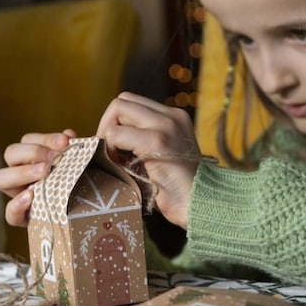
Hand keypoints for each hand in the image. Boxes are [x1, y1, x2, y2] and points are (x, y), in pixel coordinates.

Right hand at [0, 130, 75, 226]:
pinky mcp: (21, 218)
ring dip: (22, 173)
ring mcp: (17, 195)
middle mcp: (20, 174)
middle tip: (54, 158)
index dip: (45, 139)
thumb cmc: (78, 185)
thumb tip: (68, 135)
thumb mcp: (77, 165)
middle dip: (32, 152)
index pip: (28, 140)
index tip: (65, 141)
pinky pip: (10, 213)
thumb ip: (71, 151)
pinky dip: (17, 205)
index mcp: (31, 158)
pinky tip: (31, 197)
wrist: (81, 216)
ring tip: (44, 173)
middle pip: (11, 153)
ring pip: (2, 179)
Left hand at [96, 92, 199, 227]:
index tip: (115, 145)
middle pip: (122, 101)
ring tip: (115, 158)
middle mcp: (171, 116)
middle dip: (107, 124)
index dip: (116, 121)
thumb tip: (110, 137)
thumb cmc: (176, 189)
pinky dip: (111, 148)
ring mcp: (165, 126)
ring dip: (108, 134)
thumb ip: (143, 140)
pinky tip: (121, 165)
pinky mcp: (157, 141)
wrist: (198, 204)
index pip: (133, 102)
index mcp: (174, 117)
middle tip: (109, 150)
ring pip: (118, 110)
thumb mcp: (162, 155)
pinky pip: (117, 134)